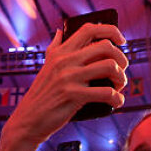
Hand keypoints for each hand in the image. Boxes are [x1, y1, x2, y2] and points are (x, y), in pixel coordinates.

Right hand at [0, 28, 126, 150]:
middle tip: (122, 71)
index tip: (122, 41)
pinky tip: (117, 102)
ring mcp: (69, 77)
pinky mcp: (73, 95)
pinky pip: (106, 92)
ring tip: (119, 87)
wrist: (28, 121)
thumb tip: (60, 31)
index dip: (111, 30)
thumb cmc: (42, 95)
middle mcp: (65, 61)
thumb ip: (54, 48)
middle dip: (122, 58)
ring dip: (121, 78)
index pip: (89, 30)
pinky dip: (117, 98)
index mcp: (60, 52)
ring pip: (110, 66)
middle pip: (106, 46)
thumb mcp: (46, 67)